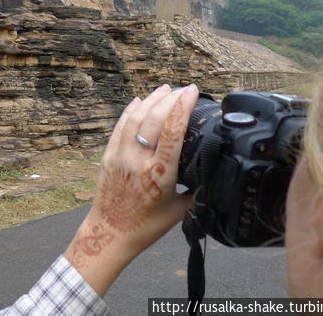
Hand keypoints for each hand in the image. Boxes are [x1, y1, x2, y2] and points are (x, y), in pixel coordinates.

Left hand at [64, 83, 199, 295]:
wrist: (110, 233)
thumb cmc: (146, 226)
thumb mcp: (179, 210)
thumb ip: (197, 190)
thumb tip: (214, 173)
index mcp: (159, 174)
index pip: (172, 131)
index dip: (183, 107)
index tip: (193, 91)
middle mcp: (138, 161)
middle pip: (154, 118)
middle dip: (170, 98)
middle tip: (184, 89)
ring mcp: (120, 156)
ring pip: (136, 117)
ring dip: (152, 100)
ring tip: (166, 89)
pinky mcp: (108, 156)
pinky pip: (120, 126)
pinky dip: (131, 111)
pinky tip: (140, 100)